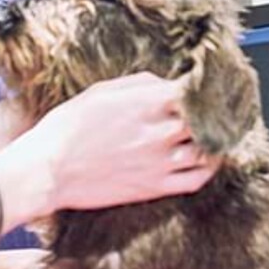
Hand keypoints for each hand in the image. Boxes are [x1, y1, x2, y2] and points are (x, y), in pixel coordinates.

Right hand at [0, 73, 218, 228]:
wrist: (48, 171)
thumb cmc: (67, 129)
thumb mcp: (100, 91)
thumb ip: (139, 83)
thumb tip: (166, 82)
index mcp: (148, 103)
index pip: (196, 91)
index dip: (207, 87)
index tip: (210, 86)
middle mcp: (160, 131)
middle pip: (207, 119)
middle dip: (215, 112)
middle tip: (221, 109)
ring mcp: (160, 161)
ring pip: (208, 149)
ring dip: (215, 139)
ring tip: (217, 133)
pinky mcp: (156, 187)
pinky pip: (196, 179)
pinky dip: (209, 169)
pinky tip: (209, 160)